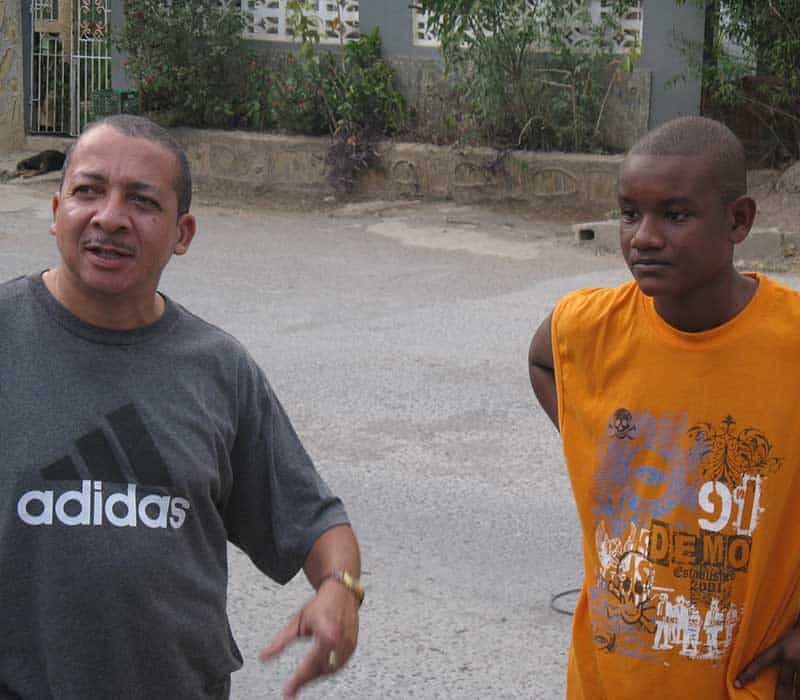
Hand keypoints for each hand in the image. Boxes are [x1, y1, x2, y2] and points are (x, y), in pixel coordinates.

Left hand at [260, 579, 358, 698]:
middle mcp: (339, 637)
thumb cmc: (321, 605)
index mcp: (324, 628)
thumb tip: (264, 656)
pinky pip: (338, 665)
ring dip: (315, 676)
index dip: (302, 675)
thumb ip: (281, 640)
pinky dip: (325, 670)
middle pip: (321, 667)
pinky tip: (315, 671)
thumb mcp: (297, 621)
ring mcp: (348, 643)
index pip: (313, 657)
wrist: (342, 593)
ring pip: (330, 669)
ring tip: (301, 679)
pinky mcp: (352, 646)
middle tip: (292, 686)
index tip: (290, 689)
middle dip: (306, 679)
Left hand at [735, 626, 799, 698]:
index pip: (760, 662)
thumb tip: (766, 661)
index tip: (737, 684)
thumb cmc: (798, 631)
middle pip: (784, 685)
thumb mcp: (785, 638)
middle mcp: (791, 658)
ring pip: (798, 689)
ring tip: (791, 698)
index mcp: (781, 647)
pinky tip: (797, 695)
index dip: (748, 673)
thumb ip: (777, 649)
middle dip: (780, 698)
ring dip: (795, 696)